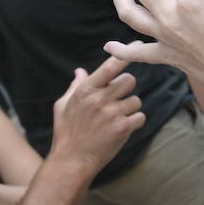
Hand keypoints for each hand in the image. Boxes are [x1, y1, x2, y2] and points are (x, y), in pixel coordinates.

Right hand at [48, 55, 144, 174]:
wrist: (72, 161)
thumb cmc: (66, 132)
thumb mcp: (63, 106)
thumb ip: (75, 87)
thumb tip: (80, 71)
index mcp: (86, 90)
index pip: (110, 66)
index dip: (125, 53)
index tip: (137, 43)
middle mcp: (99, 99)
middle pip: (130, 81)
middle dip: (126, 89)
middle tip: (116, 100)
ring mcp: (112, 114)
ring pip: (136, 100)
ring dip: (130, 109)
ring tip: (114, 120)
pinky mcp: (123, 128)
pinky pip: (140, 117)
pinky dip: (134, 122)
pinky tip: (121, 129)